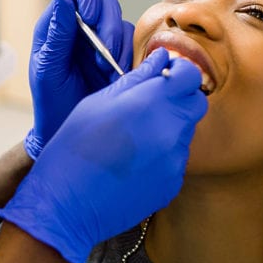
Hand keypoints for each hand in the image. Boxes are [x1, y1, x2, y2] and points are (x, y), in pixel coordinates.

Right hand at [0, 49, 207, 262]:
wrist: (66, 205)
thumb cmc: (73, 148)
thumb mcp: (97, 102)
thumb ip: (136, 78)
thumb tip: (160, 57)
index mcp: (150, 103)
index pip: (190, 75)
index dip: (179, 72)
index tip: (164, 76)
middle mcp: (170, 130)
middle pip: (196, 104)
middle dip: (180, 99)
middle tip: (151, 104)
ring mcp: (175, 160)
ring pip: (185, 132)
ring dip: (169, 128)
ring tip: (134, 139)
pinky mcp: (173, 184)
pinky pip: (176, 160)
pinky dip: (162, 156)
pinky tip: (134, 163)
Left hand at [23, 0, 132, 159]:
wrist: (67, 131)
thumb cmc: (51, 102)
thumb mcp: (48, 69)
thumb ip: (57, 35)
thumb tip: (62, 0)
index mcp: (59, 23)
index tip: (91, 14)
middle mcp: (82, 27)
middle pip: (105, 3)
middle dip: (107, 26)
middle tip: (103, 52)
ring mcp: (102, 40)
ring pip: (122, 23)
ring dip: (117, 46)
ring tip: (105, 71)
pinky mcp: (120, 56)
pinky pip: (133, 44)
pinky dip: (127, 58)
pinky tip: (115, 76)